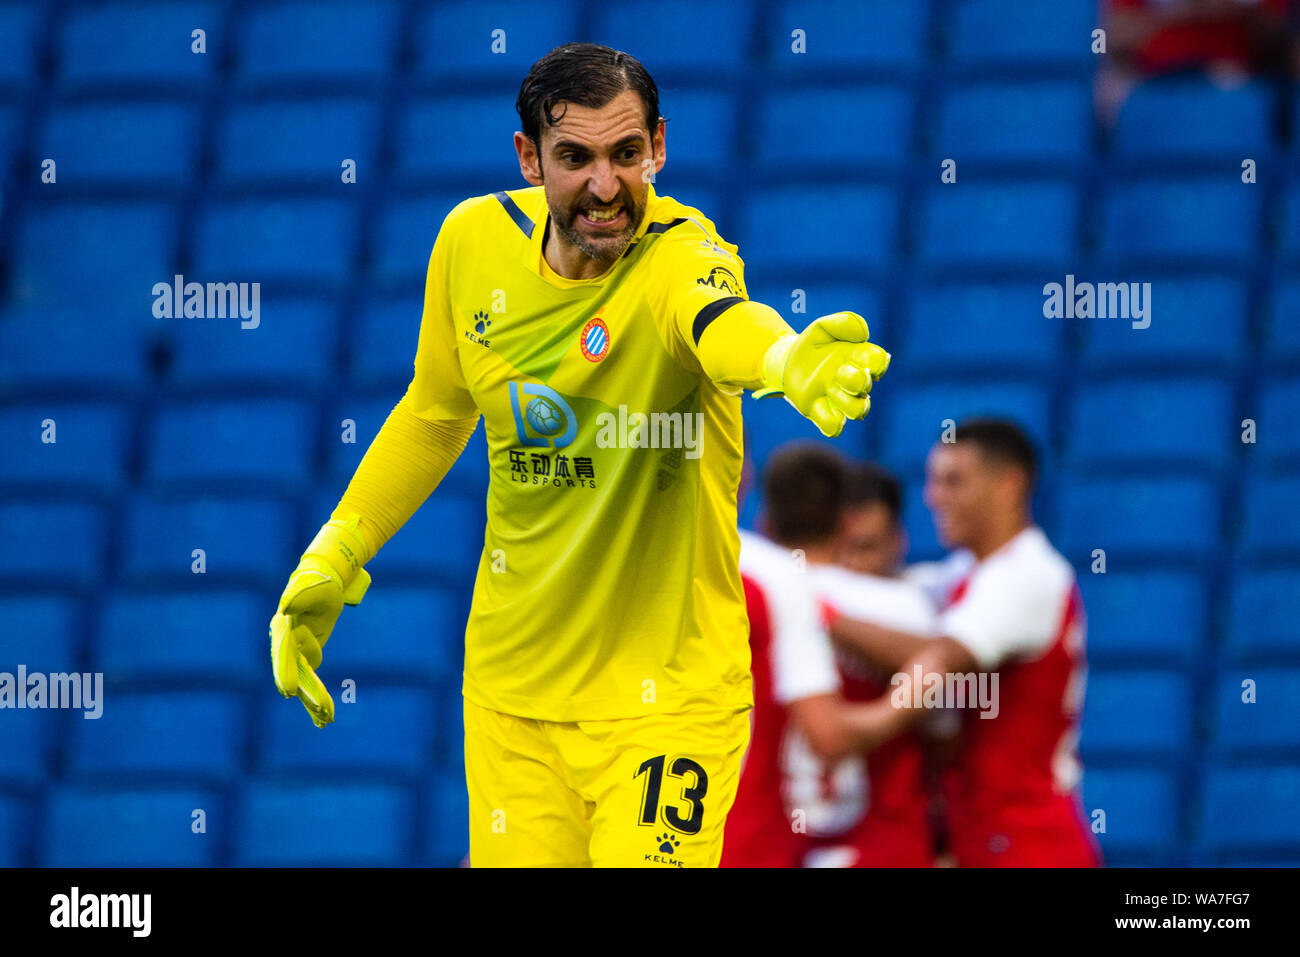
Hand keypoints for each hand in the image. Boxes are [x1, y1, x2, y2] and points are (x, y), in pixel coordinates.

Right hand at [269, 515, 370, 727]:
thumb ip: (299, 596)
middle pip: (296, 672)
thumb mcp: (313, 587)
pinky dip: (317, 698)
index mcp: (283, 628)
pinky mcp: (307, 657)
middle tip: (322, 710)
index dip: (285, 672)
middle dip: (309, 691)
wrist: (323, 582)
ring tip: (327, 719)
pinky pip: (311, 681)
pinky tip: (324, 718)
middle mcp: (285, 644)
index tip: (288, 691)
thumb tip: (285, 606)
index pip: (283, 653)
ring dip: (315, 700)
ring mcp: (295, 653)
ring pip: (304, 682)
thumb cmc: (318, 582)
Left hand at [755, 311, 890, 436]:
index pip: (879, 361)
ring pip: (857, 411)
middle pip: (866, 387)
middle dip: (855, 379)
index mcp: (859, 358)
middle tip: (838, 371)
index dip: (874, 360)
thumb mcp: (824, 326)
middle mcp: (853, 381)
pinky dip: (831, 421)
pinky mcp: (821, 412)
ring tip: (827, 387)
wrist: (788, 361)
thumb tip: (864, 335)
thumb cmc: (814, 344)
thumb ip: (845, 322)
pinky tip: (818, 404)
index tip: (856, 353)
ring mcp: (839, 399)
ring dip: (843, 399)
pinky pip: (834, 427)